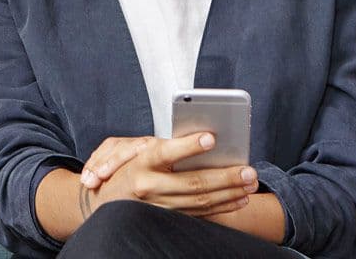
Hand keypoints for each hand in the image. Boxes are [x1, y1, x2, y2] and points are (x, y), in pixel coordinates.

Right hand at [87, 132, 258, 218]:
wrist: (105, 201)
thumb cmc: (126, 168)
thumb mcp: (135, 151)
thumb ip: (164, 146)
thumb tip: (203, 141)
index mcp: (139, 163)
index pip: (165, 152)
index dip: (188, 146)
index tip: (211, 137)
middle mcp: (148, 187)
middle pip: (192, 182)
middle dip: (224, 177)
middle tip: (248, 170)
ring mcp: (159, 206)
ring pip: (200, 200)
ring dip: (229, 193)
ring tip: (250, 183)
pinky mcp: (169, 218)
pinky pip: (200, 213)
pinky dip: (222, 206)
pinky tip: (239, 199)